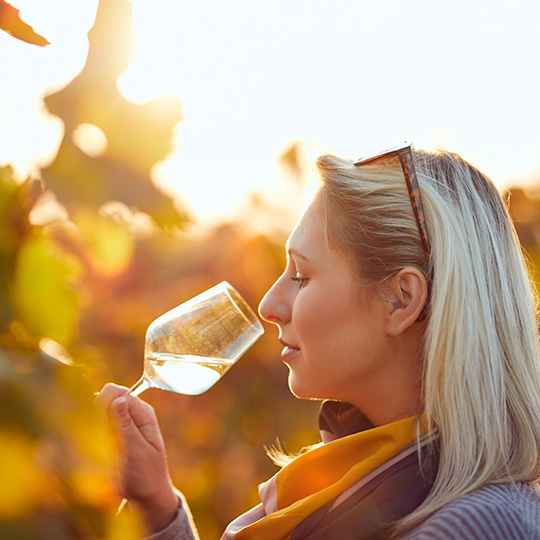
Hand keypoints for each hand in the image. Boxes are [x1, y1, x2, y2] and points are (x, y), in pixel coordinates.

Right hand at [96, 383, 179, 532]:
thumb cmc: (145, 475)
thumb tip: (117, 398)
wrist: (147, 495)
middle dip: (96, 417)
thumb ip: (125, 424)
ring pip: (98, 413)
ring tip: (103, 450)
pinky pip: (97, 427)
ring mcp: (123, 423)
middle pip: (105, 399)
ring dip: (93, 429)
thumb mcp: (137, 451)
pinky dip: (93, 437)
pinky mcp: (114, 434)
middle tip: (103, 442)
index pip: (117, 392)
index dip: (102, 404)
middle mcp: (133, 414)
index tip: (97, 425)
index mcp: (143, 413)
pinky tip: (97, 452)